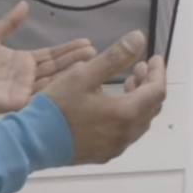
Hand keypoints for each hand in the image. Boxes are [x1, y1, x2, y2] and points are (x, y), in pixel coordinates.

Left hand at [0, 2, 95, 113]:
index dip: (68, 49)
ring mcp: (23, 90)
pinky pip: (40, 97)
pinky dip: (55, 92)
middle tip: (95, 53)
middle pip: (56, 67)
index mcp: (21, 61)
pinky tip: (70, 86)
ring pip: (52, 81)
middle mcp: (26, 76)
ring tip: (89, 65)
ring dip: (70, 74)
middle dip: (75, 60)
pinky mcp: (18, 102)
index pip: (50, 54)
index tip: (86, 43)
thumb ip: (9, 22)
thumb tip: (24, 5)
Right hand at [41, 31, 167, 165]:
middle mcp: (127, 133)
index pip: (157, 91)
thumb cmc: (58, 107)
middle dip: (149, 85)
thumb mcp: (83, 75)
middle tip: (138, 68)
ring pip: (140, 122)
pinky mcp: (104, 154)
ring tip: (126, 85)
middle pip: (152, 107)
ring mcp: (116, 147)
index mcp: (126, 113)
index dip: (159, 72)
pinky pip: (126, 134)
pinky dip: (127, 116)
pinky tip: (110, 108)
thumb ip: (114, 57)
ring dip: (138, 102)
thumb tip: (140, 38)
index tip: (154, 58)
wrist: (34, 142)